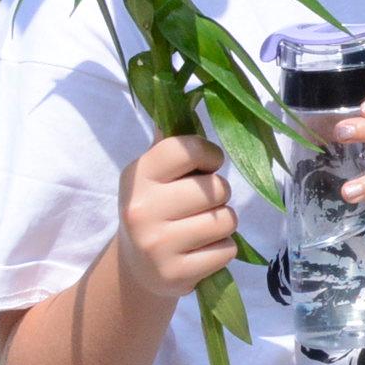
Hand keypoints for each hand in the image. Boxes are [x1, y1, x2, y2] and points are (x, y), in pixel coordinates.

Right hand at [113, 135, 238, 300]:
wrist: (137, 267)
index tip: (205, 166)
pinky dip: (222, 250)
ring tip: (199, 228)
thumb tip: (180, 90)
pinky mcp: (175, 274)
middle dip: (218, 196)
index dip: (208, 155)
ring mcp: (157, 245)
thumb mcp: (154, 174)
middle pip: (216, 188)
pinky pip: (227, 250)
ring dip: (222, 223)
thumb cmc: (156, 208)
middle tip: (198, 206)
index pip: (188, 148)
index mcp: (138, 175)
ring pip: (226, 219)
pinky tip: (200, 251)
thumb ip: (171, 142)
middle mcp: (142, 208)